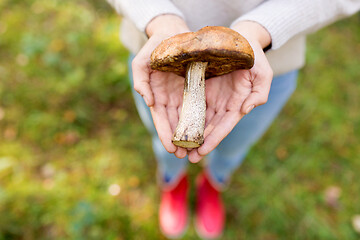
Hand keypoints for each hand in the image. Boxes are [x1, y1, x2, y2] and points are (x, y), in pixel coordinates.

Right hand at [131, 15, 189, 157]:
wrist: (173, 32)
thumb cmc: (156, 45)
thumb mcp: (142, 60)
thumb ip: (140, 78)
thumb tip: (148, 100)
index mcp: (157, 94)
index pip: (160, 117)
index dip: (164, 133)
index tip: (170, 147)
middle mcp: (170, 97)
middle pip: (174, 123)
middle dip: (178, 140)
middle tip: (183, 156)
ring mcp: (184, 94)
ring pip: (187, 119)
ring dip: (190, 135)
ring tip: (195, 152)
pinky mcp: (196, 89)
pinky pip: (199, 107)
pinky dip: (201, 121)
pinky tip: (205, 133)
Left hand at [188, 21, 272, 161]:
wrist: (240, 38)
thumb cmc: (253, 55)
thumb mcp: (263, 73)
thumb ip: (259, 93)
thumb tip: (244, 110)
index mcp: (237, 103)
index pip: (225, 125)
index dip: (214, 138)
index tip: (203, 151)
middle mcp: (222, 104)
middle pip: (210, 128)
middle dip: (200, 144)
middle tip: (188, 158)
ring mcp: (210, 97)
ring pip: (198, 120)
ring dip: (190, 135)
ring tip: (179, 149)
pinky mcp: (199, 88)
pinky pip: (190, 105)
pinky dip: (183, 117)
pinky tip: (174, 127)